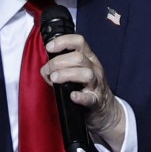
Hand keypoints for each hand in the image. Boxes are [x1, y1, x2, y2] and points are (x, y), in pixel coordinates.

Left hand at [40, 33, 125, 151]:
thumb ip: (62, 66)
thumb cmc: (87, 88)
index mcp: (89, 58)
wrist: (105, 110)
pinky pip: (90, 98)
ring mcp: (97, 85)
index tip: (49, 47)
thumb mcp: (78, 71)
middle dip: (58, 62)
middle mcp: (95, 68)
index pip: (79, 41)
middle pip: (78, 58)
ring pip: (86, 74)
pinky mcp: (96, 101)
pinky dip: (80, 97)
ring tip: (54, 79)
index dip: (63, 41)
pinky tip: (72, 96)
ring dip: (66, 74)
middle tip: (47, 71)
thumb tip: (45, 69)